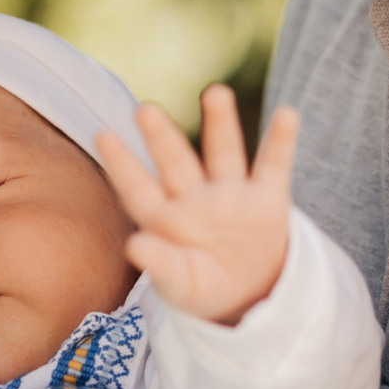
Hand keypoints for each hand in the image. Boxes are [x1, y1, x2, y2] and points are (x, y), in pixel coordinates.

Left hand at [97, 88, 299, 325]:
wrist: (250, 296)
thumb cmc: (202, 288)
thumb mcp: (180, 284)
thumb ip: (160, 264)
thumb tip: (133, 244)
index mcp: (166, 219)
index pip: (139, 189)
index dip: (121, 164)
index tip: (102, 135)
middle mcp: (195, 198)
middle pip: (176, 162)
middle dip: (162, 137)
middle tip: (144, 109)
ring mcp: (232, 195)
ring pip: (223, 152)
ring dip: (220, 123)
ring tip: (215, 92)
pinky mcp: (268, 199)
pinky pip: (274, 164)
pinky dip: (281, 140)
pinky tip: (286, 114)